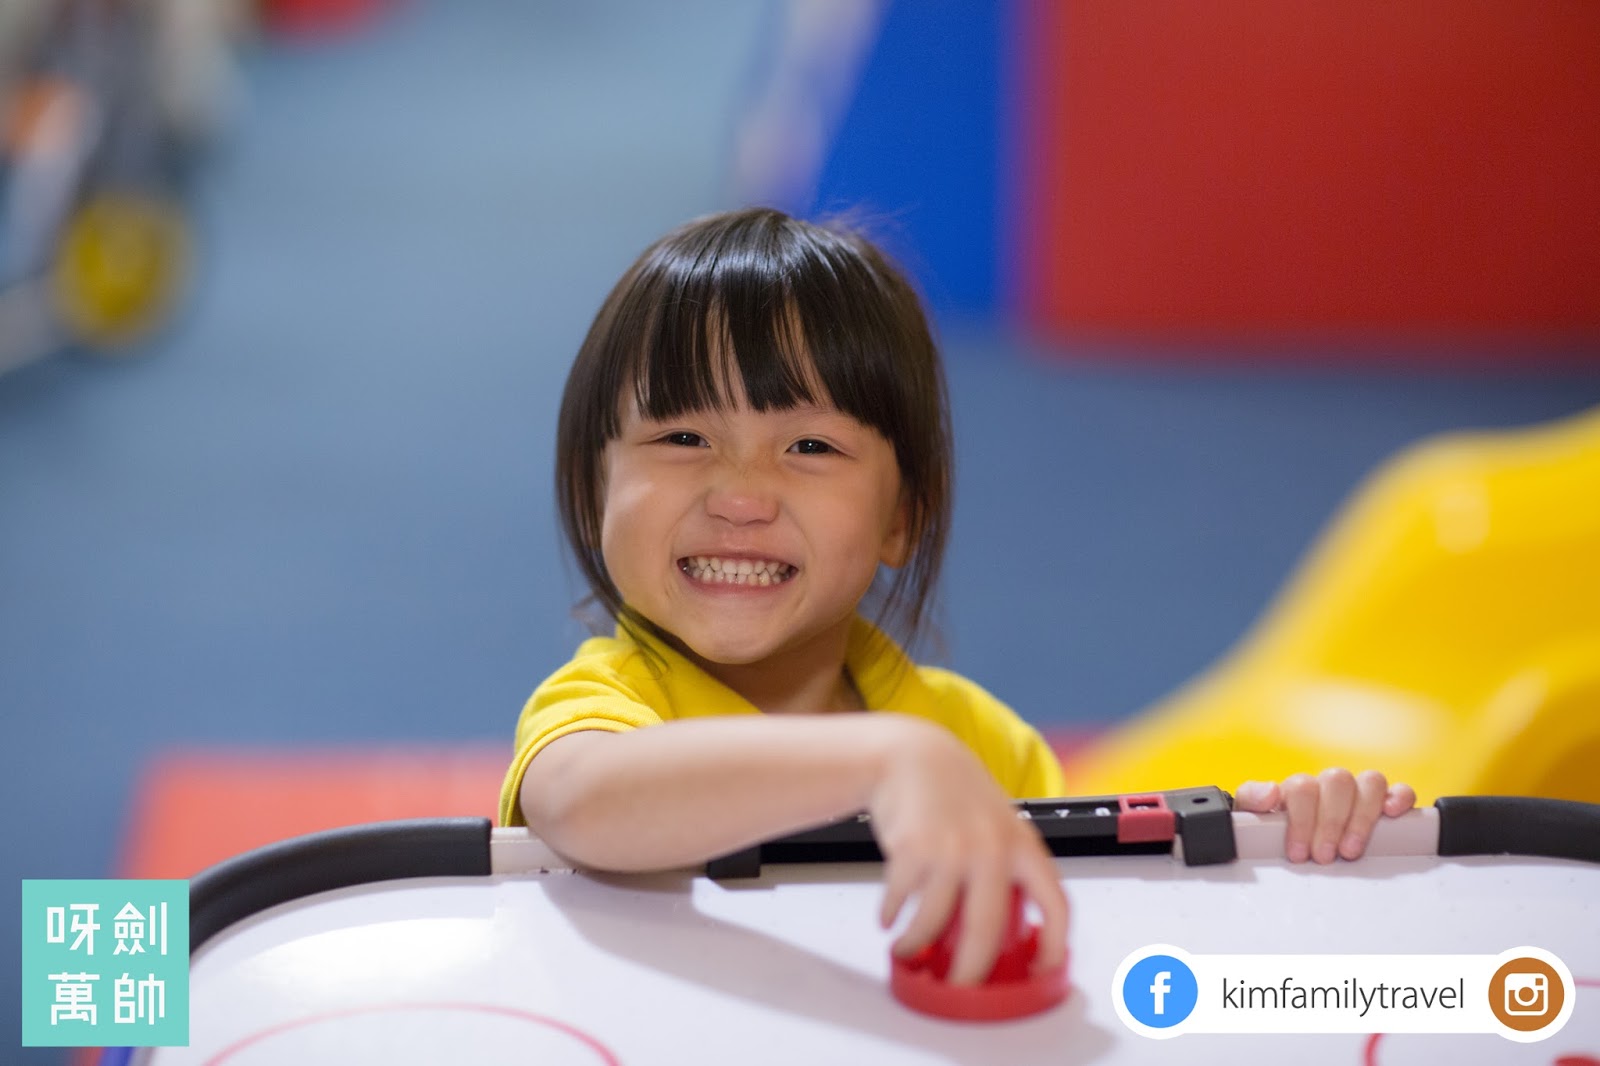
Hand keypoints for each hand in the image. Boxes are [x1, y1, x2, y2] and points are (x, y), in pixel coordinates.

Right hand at [869, 717, 1067, 985]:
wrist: (912, 755)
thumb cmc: (956, 791)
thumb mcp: (997, 824)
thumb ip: (1007, 869)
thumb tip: (1006, 928)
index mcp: (1023, 845)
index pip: (1056, 904)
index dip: (1054, 945)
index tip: (1041, 969)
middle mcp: (991, 848)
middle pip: (985, 931)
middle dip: (970, 971)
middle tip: (959, 984)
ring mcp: (951, 849)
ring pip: (935, 923)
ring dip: (916, 944)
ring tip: (908, 948)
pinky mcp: (913, 849)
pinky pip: (903, 901)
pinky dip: (893, 916)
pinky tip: (891, 917)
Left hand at [1236, 769, 1416, 863]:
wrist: (1286, 843)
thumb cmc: (1272, 830)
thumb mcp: (1251, 817)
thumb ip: (1251, 800)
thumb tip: (1271, 792)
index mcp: (1299, 788)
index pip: (1303, 786)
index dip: (1302, 819)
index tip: (1299, 853)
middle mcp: (1329, 786)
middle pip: (1337, 781)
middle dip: (1330, 822)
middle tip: (1324, 856)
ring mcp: (1358, 793)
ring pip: (1369, 781)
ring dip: (1362, 816)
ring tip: (1351, 849)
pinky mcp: (1384, 804)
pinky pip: (1398, 789)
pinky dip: (1400, 797)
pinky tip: (1392, 814)